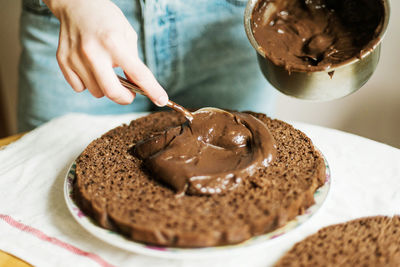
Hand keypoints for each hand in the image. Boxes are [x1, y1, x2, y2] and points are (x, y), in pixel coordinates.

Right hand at [43, 0, 168, 105]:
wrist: (76, 3)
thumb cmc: (107, 20)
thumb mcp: (128, 35)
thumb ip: (133, 61)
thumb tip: (138, 87)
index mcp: (114, 42)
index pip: (138, 73)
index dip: (152, 90)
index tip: (161, 100)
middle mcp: (93, 51)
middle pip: (112, 92)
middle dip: (125, 98)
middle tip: (130, 93)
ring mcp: (75, 57)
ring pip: (96, 91)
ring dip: (105, 87)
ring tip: (106, 69)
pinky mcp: (63, 60)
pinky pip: (79, 87)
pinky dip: (88, 83)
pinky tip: (90, 67)